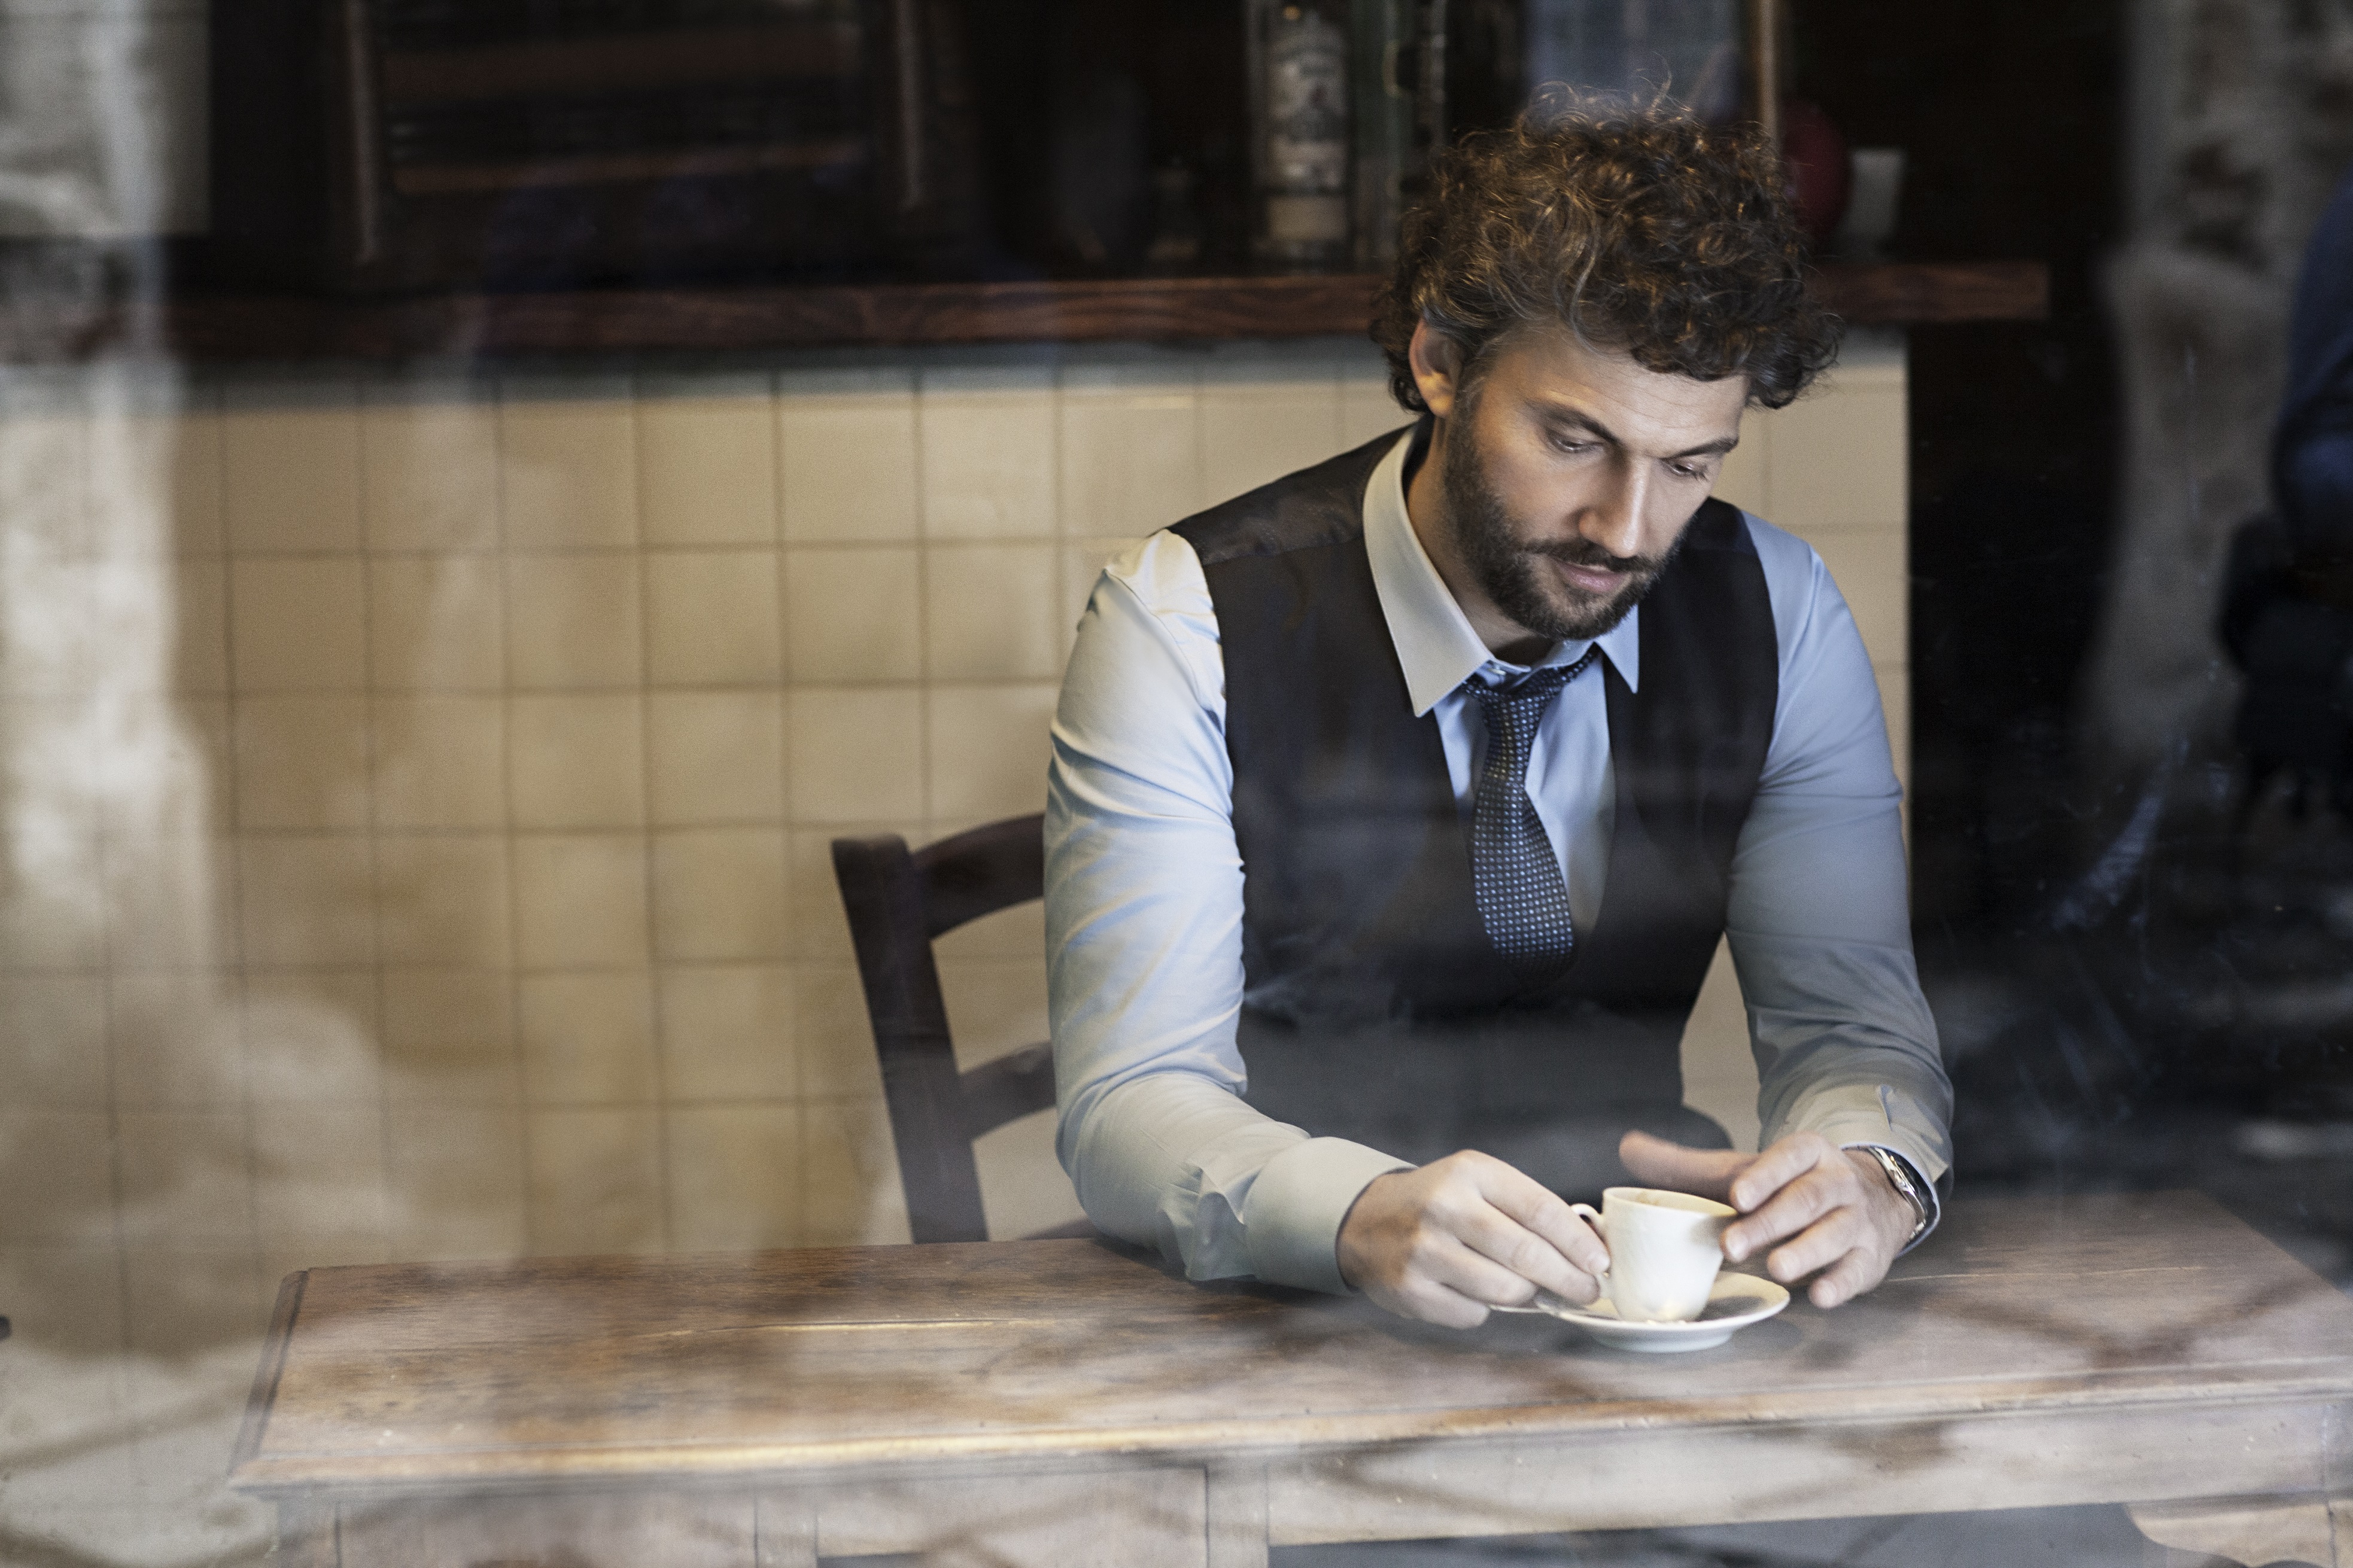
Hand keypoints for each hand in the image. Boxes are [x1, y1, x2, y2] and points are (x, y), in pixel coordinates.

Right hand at [1336, 1150, 1609, 1328]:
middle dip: (1567, 1279)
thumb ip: (1527, 1208)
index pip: (1539, 1209)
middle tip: (1586, 1291)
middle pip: (1526, 1254)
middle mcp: (1444, 1207)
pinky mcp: (1411, 1290)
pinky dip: (1484, 1309)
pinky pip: (1473, 1314)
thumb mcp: (1479, 1183)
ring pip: (1504, 1290)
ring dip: (1526, 1296)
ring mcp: (1424, 1251)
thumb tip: (1587, 1250)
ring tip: (1530, 1290)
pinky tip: (1474, 1291)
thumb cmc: (1440, 1202)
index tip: (1600, 1263)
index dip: (1577, 1241)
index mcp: (1469, 1173)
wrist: (1365, 1220)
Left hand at [1618, 1129, 1914, 1308]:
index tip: (1736, 1196)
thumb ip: (1684, 1165)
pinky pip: (1857, 1271)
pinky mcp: (1868, 1259)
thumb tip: (1627, 1147)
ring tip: (1776, 1269)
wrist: (1865, 1202)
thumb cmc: (1783, 1189)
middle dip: (1771, 1222)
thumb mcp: (1739, 1172)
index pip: (1788, 1157)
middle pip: (1807, 1199)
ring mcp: (1857, 1221)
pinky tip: (1818, 1296)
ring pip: (1836, 1232)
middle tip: (1731, 1246)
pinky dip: (1840, 1283)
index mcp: (1806, 1153)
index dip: (1764, 1176)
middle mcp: (1838, 1183)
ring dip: (1806, 1251)